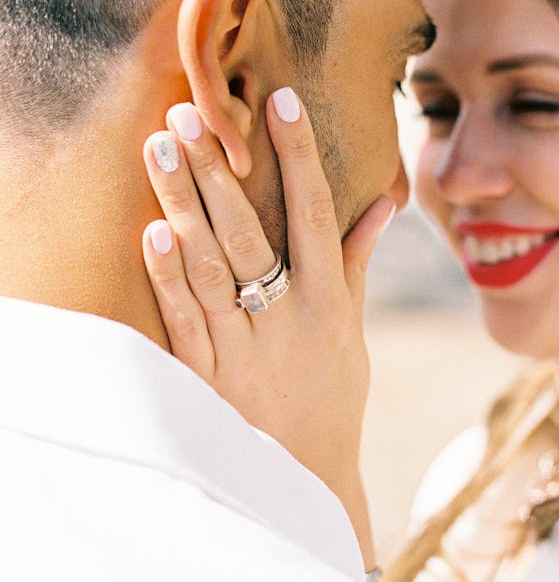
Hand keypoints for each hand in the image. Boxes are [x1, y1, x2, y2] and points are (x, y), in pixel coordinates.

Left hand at [141, 90, 394, 569]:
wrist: (300, 481)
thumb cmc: (331, 399)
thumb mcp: (352, 334)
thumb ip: (357, 265)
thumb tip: (382, 202)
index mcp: (328, 305)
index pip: (316, 216)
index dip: (299, 157)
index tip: (281, 101)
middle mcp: (287, 321)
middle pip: (250, 233)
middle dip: (221, 170)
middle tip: (192, 112)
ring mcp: (244, 349)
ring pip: (210, 267)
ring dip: (184, 204)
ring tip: (161, 147)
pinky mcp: (205, 377)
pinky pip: (185, 320)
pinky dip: (168, 277)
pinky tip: (153, 231)